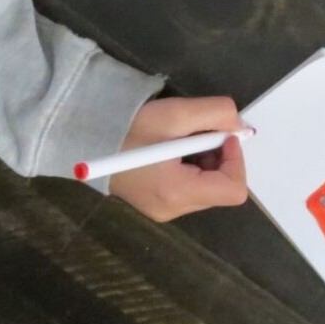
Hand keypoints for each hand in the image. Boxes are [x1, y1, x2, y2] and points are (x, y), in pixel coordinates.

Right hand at [109, 97, 248, 221]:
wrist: (83, 138)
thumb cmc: (128, 127)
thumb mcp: (176, 113)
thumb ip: (217, 115)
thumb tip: (241, 126)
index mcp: (178, 192)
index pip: (234, 189)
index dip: (236, 160)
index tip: (222, 135)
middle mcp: (173, 209)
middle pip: (220, 188)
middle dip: (219, 157)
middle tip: (198, 133)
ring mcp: (163, 210)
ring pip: (206, 188)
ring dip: (204, 160)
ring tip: (179, 140)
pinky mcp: (155, 204)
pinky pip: (189, 189)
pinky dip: (190, 167)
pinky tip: (170, 150)